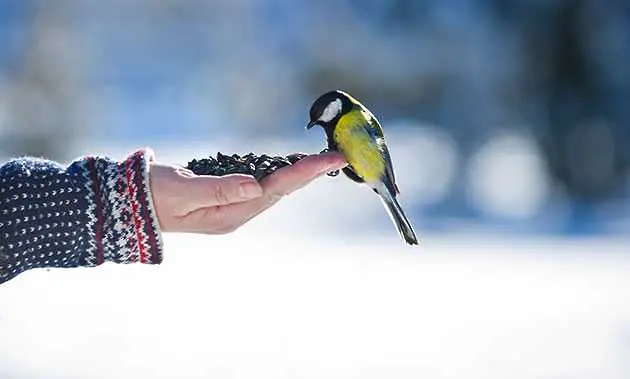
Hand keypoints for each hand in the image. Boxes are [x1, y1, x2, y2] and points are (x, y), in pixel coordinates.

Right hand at [149, 152, 345, 233]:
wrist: (129, 205)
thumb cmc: (152, 196)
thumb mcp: (182, 192)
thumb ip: (219, 189)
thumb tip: (256, 185)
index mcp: (229, 214)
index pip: (276, 189)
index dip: (305, 172)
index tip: (331, 160)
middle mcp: (236, 213)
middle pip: (282, 190)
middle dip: (310, 173)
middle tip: (338, 156)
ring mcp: (231, 207)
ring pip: (274, 188)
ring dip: (298, 174)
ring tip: (323, 161)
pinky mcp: (225, 198)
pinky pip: (261, 185)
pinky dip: (278, 173)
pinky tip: (290, 167)